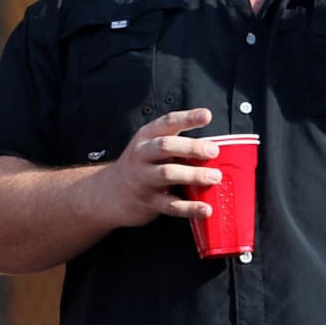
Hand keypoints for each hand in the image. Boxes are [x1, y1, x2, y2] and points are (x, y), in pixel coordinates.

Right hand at [97, 108, 222, 227]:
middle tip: (213, 151)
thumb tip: (213, 146)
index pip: (167, 122)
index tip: (206, 116)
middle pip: (165, 146)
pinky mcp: (148, 201)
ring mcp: (144, 179)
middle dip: (191, 147)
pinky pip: (170, 205)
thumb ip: (176, 143)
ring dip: (193, 174)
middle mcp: (143, 155)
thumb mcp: (151, 147)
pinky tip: (205, 209)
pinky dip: (189, 207)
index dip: (187, 118)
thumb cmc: (141, 166)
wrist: (111, 192)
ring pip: (167, 174)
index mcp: (147, 137)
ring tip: (214, 177)